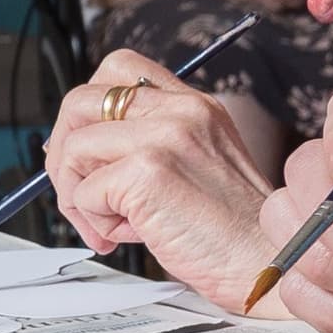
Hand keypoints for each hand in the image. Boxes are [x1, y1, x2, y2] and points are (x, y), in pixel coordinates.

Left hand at [44, 49, 281, 309]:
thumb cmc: (233, 229)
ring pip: (74, 147)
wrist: (269, 261)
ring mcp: (166, 137)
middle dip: (63, 150)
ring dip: (76, 194)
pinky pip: (83, 192)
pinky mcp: (147, 172)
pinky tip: (130, 234)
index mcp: (196, 106)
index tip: (90, 152)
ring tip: (111, 222)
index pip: (118, 70)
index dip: (88, 110)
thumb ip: (149, 143)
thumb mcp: (198, 165)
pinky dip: (94, 222)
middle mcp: (183, 111)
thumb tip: (75, 151)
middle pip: (82, 100)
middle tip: (81, 192)